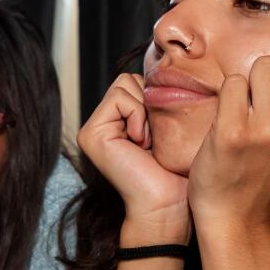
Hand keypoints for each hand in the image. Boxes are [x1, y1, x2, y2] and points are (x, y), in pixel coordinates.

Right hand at [77, 72, 189, 226]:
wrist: (168, 206)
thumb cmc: (179, 172)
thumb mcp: (175, 127)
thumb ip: (164, 99)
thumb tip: (177, 64)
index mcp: (120, 121)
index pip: (140, 81)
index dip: (160, 99)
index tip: (164, 134)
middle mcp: (103, 123)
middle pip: (131, 78)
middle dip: (151, 103)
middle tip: (155, 140)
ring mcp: (93, 128)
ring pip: (126, 83)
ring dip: (146, 112)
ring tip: (149, 143)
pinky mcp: (90, 134)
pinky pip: (120, 97)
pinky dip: (138, 116)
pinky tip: (140, 144)